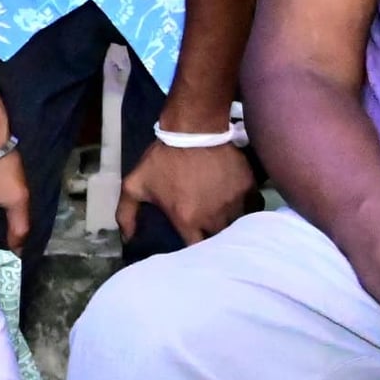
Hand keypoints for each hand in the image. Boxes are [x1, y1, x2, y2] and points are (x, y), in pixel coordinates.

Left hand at [119, 132, 256, 244]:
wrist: (194, 128)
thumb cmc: (163, 157)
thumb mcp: (135, 184)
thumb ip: (126, 214)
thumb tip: (127, 238)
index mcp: (187, 220)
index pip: (195, 251)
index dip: (193, 251)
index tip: (191, 244)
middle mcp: (214, 217)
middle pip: (218, 241)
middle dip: (213, 240)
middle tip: (208, 232)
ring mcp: (234, 203)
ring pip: (238, 226)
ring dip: (231, 225)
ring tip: (224, 220)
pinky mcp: (249, 188)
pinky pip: (252, 207)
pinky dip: (246, 209)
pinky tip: (238, 204)